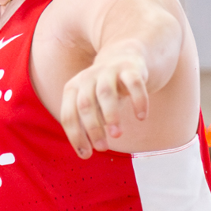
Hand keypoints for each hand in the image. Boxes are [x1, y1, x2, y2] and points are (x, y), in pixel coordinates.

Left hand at [57, 41, 151, 157]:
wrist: (124, 56)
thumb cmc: (104, 89)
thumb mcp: (91, 104)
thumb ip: (87, 124)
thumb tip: (85, 151)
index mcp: (73, 88)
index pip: (69, 115)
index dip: (75, 136)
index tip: (87, 155)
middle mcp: (88, 78)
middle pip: (85, 104)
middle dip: (92, 128)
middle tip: (102, 148)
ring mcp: (109, 71)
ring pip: (105, 93)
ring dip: (110, 115)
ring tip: (117, 135)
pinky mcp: (130, 68)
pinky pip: (134, 84)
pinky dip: (138, 101)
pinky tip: (141, 117)